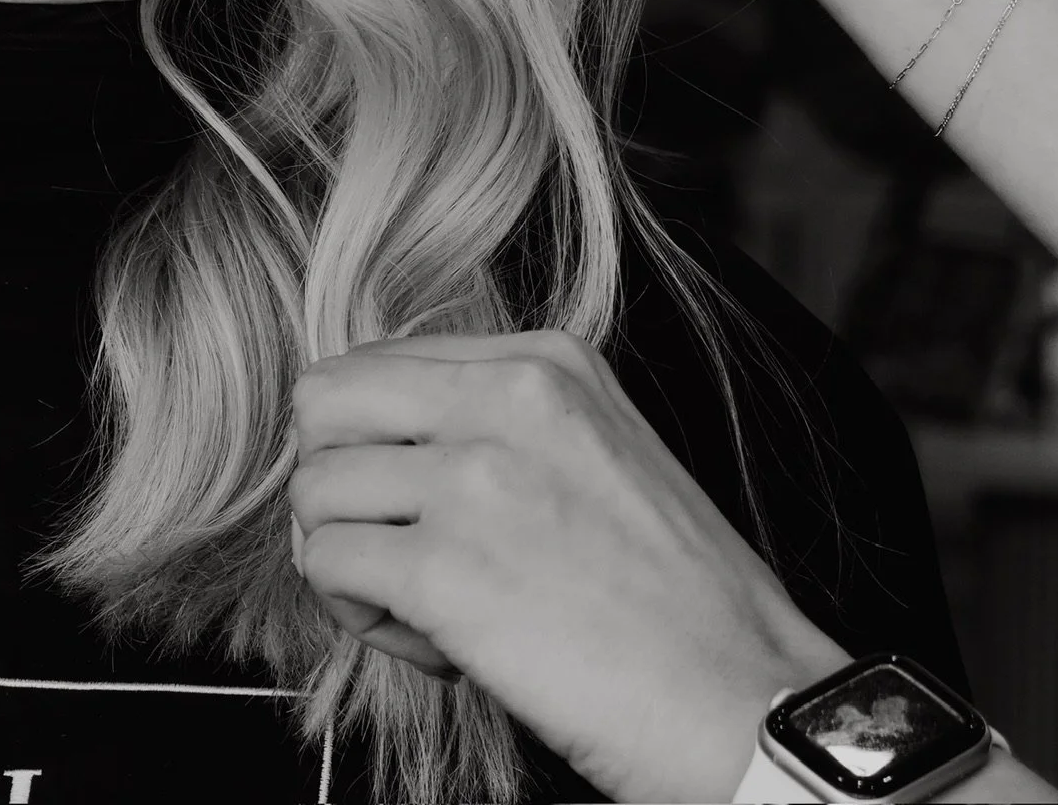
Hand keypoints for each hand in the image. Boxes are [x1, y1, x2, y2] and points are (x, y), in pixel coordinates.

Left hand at [288, 327, 851, 802]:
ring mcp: (474, 476)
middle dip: (339, 484)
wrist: (742, 696)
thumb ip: (501, 421)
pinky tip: (435, 645)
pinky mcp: (446, 567)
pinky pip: (328, 565)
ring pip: (315, 490)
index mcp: (546, 361)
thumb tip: (383, 443)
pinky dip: (359, 615)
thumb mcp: (597, 450)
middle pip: (324, 403)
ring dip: (349, 561)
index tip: (420, 504)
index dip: (375, 443)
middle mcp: (506, 395)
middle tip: (395, 552)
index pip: (379, 361)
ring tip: (425, 609)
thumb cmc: (674, 602)